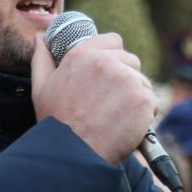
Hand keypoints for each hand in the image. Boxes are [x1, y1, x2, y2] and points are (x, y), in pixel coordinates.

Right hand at [31, 32, 157, 164]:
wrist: (73, 154)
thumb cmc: (55, 122)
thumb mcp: (41, 86)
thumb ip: (41, 58)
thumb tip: (38, 37)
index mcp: (83, 54)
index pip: (114, 40)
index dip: (113, 56)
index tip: (109, 74)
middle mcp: (107, 61)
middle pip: (131, 60)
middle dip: (125, 77)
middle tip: (110, 102)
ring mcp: (128, 79)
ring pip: (142, 81)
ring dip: (135, 95)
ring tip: (116, 116)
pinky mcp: (143, 99)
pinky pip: (152, 101)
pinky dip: (144, 114)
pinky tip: (127, 125)